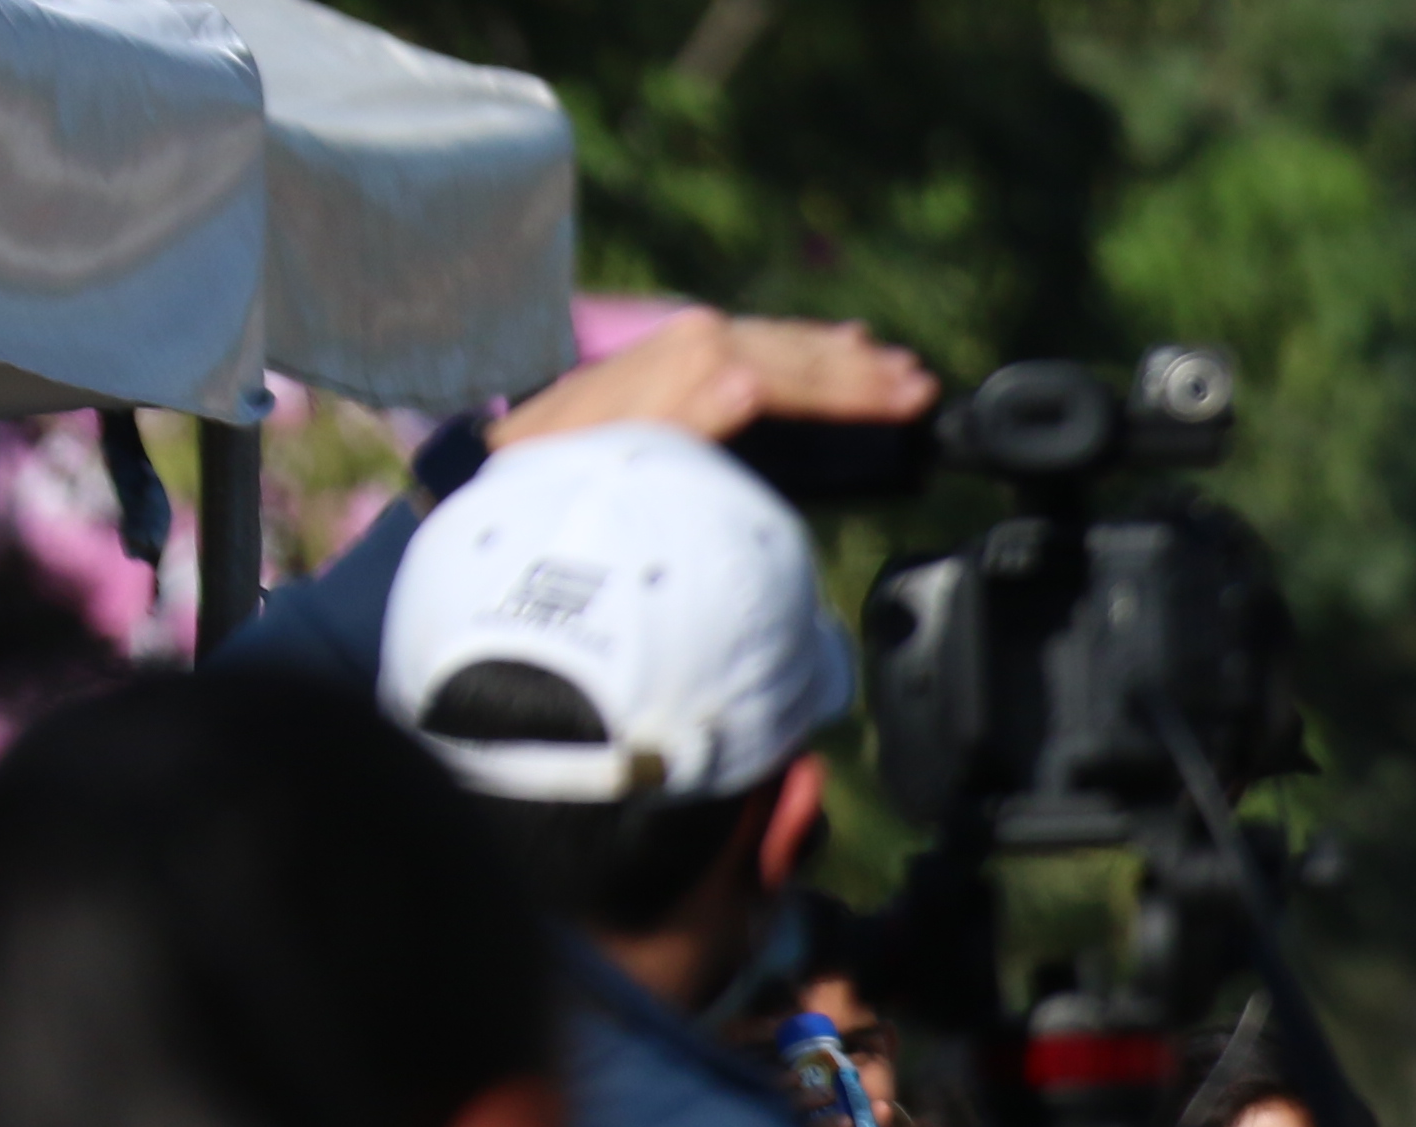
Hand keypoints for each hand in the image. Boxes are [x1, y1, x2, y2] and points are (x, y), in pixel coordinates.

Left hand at [493, 308, 936, 449]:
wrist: (496, 477)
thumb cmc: (564, 496)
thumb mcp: (624, 477)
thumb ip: (686, 430)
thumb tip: (742, 379)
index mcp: (659, 388)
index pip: (768, 373)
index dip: (839, 388)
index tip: (900, 398)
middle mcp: (662, 357)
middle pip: (774, 353)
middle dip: (851, 370)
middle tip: (918, 386)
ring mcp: (661, 356)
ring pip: (762, 342)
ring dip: (832, 353)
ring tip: (893, 363)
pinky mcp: (659, 366)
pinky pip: (740, 343)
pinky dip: (793, 343)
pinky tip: (833, 340)